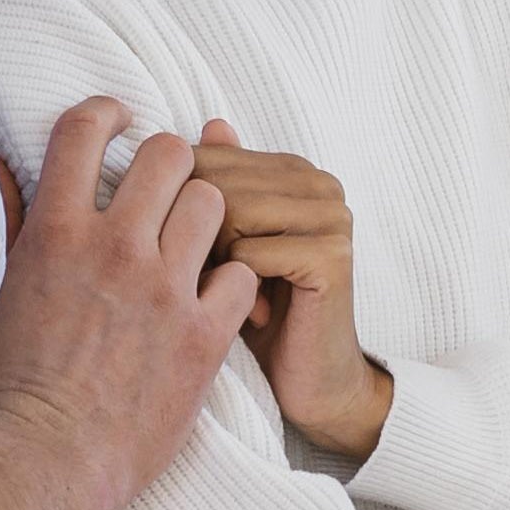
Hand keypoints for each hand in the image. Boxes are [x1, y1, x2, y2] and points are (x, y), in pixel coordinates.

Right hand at [0, 98, 258, 509]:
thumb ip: (12, 221)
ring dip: (208, 216)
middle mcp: (113, 248)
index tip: (120, 119)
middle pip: (168, 154)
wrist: (47, 460)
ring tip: (198, 242)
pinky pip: (245, 274)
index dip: (107, 111)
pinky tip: (219, 297)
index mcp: (54, 233)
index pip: (83, 130)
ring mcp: (164, 289)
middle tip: (170, 187)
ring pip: (214, 204)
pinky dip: (236, 280)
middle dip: (173, 162)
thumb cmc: (12, 383)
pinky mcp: (204, 334)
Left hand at [178, 122, 390, 458]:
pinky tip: (257, 315)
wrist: (314, 384)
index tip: (193, 257)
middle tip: (211, 284)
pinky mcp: (332, 257)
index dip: (176, 208)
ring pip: (228, 210)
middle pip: (214, 181)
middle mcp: (321, 184)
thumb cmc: (260, 315)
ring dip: (213, 262)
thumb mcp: (228, 245)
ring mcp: (333, 217)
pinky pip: (248, 253)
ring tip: (232, 295)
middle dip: (191, 236)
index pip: (205, 157)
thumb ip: (222, 185)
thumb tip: (211, 124)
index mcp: (295, 171)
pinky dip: (236, 288)